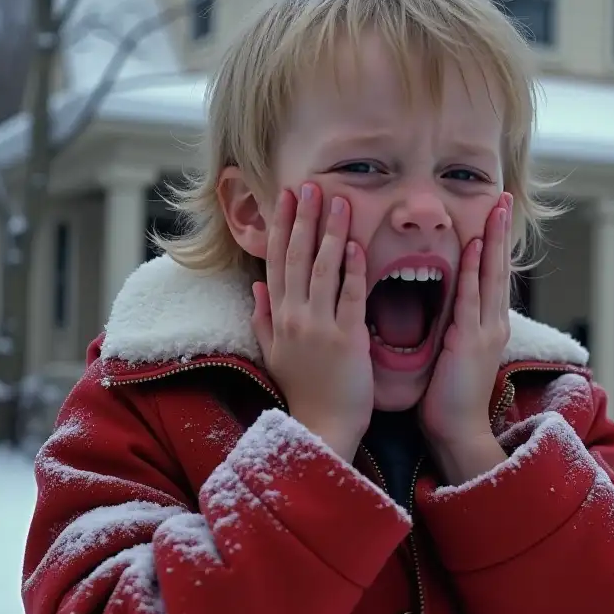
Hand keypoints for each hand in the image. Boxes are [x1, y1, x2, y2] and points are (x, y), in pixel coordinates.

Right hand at [251, 183, 372, 461]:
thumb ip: (264, 319)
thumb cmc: (303, 391)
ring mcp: (320, 327)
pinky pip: (349, 296)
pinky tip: (357, 244)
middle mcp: (295, 317)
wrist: (323, 427)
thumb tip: (256, 288)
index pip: (276, 262)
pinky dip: (352, 269)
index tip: (285, 198)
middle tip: (309, 185)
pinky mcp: (347, 339)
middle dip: (303, 218)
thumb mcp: (274, 354)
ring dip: (329, 232)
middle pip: (296, 258)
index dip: (280, 227)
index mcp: (278, 318)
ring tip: (336, 200)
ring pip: (322, 270)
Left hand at [419, 192, 512, 468]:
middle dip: (500, 232)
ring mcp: (484, 331)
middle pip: (499, 268)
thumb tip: (444, 311)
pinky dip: (475, 270)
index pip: (492, 277)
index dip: (493, 245)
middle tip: (502, 199)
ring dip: (493, 241)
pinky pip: (472, 298)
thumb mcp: (453, 355)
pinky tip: (475, 246)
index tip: (492, 216)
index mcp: (486, 327)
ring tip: (495, 210)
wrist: (456, 431)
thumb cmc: (447, 398)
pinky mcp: (470, 341)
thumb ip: (452, 329)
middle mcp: (492, 324)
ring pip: (491, 276)